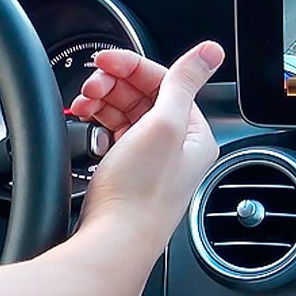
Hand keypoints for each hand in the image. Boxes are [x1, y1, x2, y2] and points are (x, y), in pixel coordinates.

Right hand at [70, 41, 224, 253]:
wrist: (111, 244)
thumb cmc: (140, 195)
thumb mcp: (166, 125)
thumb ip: (185, 82)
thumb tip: (212, 51)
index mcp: (194, 133)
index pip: (166, 82)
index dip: (132, 67)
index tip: (105, 60)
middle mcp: (176, 146)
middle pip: (144, 95)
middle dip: (114, 84)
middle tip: (90, 85)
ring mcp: (150, 159)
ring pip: (126, 112)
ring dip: (103, 100)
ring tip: (83, 103)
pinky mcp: (127, 171)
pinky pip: (114, 133)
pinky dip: (98, 122)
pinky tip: (84, 120)